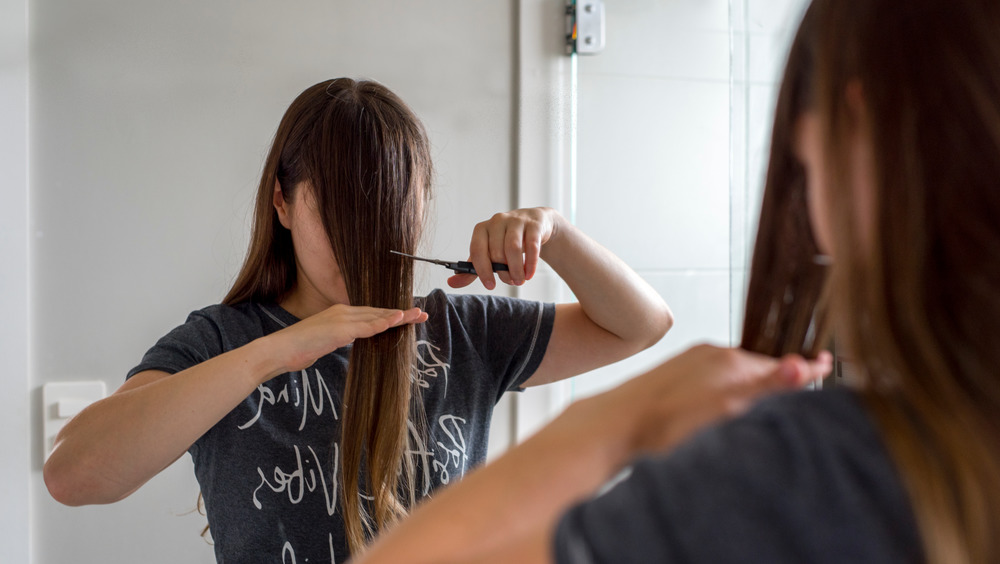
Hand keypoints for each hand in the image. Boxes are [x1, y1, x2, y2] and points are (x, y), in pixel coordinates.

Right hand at [264, 304, 427, 376]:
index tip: (408, 316)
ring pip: (376, 316)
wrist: (279, 350)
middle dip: (402, 313)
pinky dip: (382, 323)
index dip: (391, 315)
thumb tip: (350, 341)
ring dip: (399, 316)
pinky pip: (365, 327)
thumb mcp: (324, 342)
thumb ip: (339, 338)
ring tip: (417, 315)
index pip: (371, 313)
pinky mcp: (338, 330)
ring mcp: (341, 319)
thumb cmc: (298, 349)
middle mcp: (342, 312)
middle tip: (422, 313)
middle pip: (378, 312)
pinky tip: (397, 321)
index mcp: (340, 314)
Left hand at [447, 207, 560, 289]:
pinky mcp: (533, 224)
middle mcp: (497, 222)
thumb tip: (451, 282)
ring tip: (520, 280)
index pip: (477, 250)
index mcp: (482, 229)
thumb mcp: (489, 253)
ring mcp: (516, 221)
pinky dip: (530, 263)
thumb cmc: (507, 241)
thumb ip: (472, 269)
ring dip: (516, 269)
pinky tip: (529, 274)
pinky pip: (531, 246)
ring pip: (512, 248)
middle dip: (503, 272)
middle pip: (496, 252)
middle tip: (510, 282)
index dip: (483, 270)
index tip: (490, 285)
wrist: (535, 224)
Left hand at [557, 344, 832, 460]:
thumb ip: (765, 387)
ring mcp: (692, 361)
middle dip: (782, 375)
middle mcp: (711, 354)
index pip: (779, 365)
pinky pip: (716, 375)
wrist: (616, 424)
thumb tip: (800, 366)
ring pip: (737, 371)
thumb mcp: (724, 407)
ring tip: (773, 392)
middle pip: (759, 365)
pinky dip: (733, 384)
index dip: (803, 370)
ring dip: (756, 380)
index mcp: (728, 360)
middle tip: (808, 377)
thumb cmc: (666, 423)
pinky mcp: (677, 373)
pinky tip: (729, 400)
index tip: (825, 365)